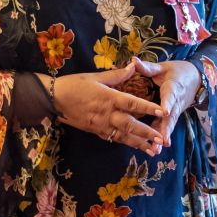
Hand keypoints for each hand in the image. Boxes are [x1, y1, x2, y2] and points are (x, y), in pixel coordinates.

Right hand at [51, 64, 165, 155]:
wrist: (54, 99)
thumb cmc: (75, 84)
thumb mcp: (96, 76)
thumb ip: (117, 74)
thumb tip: (134, 66)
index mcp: (109, 98)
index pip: (132, 103)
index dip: (148, 108)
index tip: (162, 112)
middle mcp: (107, 114)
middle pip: (131, 125)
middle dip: (147, 133)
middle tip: (162, 140)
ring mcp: (101, 125)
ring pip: (123, 136)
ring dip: (139, 143)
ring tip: (153, 151)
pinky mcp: (96, 131)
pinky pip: (113, 138)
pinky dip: (125, 143)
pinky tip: (135, 147)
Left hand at [131, 58, 201, 146]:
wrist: (197, 79)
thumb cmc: (177, 72)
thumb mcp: (164, 67)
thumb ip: (148, 67)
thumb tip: (132, 61)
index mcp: (173, 87)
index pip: (171, 95)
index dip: (168, 103)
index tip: (164, 111)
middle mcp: (176, 102)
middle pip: (171, 116)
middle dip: (166, 129)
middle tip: (161, 141)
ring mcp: (176, 111)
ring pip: (169, 125)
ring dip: (163, 137)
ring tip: (157, 150)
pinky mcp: (173, 117)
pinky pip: (167, 127)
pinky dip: (162, 137)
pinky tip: (155, 150)